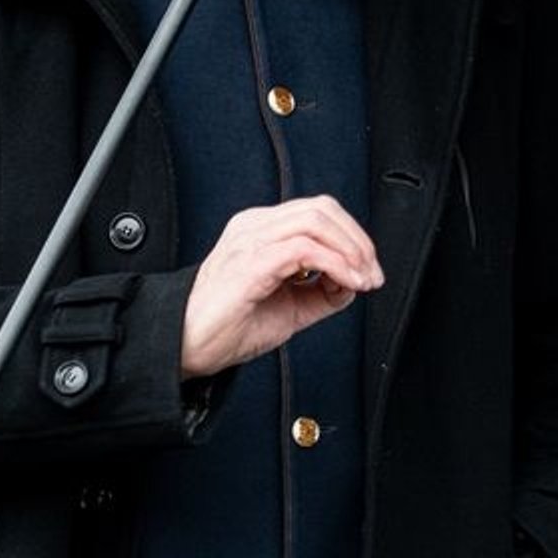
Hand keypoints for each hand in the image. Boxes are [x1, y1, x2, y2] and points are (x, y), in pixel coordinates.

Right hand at [180, 194, 383, 377]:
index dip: (353, 236)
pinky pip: (305, 249)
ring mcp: (250, 241)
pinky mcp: (250, 263)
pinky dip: (336, 264)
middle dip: (358, 241)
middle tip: (372, 274)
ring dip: (351, 250)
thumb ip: (322, 292)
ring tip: (362, 279)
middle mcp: (255, 228)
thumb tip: (353, 282)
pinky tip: (346, 284)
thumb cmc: (226, 327)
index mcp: (260, 231)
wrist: (185, 348)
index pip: (318, 212)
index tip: (369, 270)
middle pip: (322, 209)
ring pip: (316, 221)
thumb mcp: (290, 307)